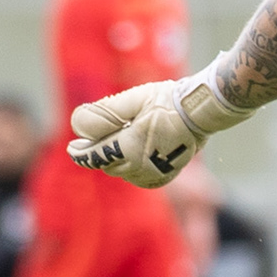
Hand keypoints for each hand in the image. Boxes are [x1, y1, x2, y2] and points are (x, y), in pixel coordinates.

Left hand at [68, 68, 248, 188]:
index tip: (73, 148)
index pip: (96, 155)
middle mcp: (140, 167)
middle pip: (108, 164)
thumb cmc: (169, 101)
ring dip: (115, 160)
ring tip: (118, 141)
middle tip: (90, 141)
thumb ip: (105, 112)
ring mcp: (154, 174)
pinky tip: (134, 154)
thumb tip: (78, 124)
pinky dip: (131, 168)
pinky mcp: (164, 177)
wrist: (204, 112)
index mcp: (130, 148)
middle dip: (99, 153)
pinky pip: (138, 178)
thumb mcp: (135, 98)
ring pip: (122, 172)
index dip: (81, 153)